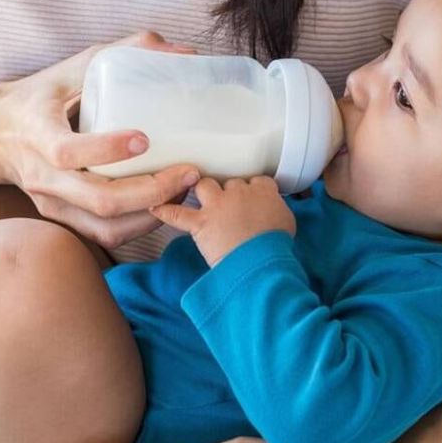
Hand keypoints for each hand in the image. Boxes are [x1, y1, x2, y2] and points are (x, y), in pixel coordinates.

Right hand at [0, 31, 202, 249]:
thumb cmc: (41, 96)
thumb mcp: (74, 66)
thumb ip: (125, 51)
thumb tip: (184, 52)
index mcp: (38, 133)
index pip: (67, 152)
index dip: (107, 149)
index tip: (145, 139)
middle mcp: (43, 176)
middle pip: (99, 200)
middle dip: (152, 191)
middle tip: (189, 172)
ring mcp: (52, 202)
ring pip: (107, 226)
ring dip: (152, 214)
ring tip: (183, 190)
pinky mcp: (62, 218)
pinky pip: (105, 234)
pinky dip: (140, 225)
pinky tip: (164, 204)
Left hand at [149, 176, 295, 266]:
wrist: (261, 261)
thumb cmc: (276, 245)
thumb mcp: (286, 221)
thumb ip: (276, 209)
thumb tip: (271, 212)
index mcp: (263, 190)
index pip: (256, 180)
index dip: (252, 189)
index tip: (252, 198)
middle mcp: (238, 192)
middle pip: (229, 182)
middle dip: (228, 192)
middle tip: (229, 206)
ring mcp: (217, 206)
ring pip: (204, 185)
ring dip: (202, 191)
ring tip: (201, 198)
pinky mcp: (201, 223)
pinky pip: (177, 214)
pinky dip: (165, 211)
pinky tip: (155, 208)